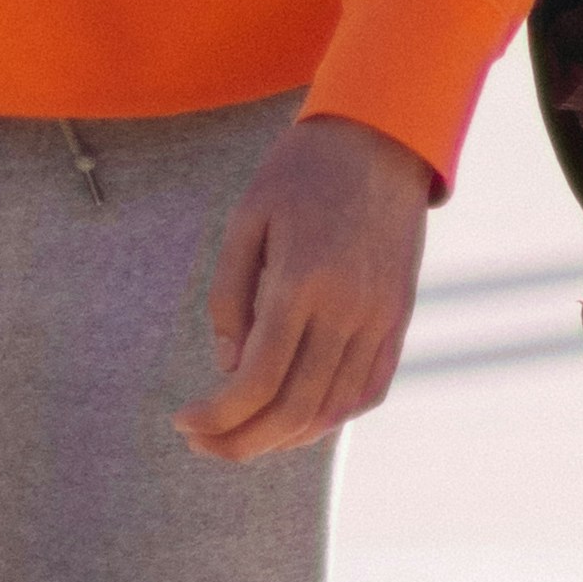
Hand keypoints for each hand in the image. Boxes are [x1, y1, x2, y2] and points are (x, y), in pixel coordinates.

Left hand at [179, 109, 436, 464]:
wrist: (382, 138)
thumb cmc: (302, 173)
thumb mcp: (247, 220)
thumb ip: (231, 297)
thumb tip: (228, 367)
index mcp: (303, 281)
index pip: (258, 378)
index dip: (217, 414)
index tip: (183, 421)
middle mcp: (348, 309)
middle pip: (294, 407)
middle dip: (242, 440)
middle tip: (202, 443)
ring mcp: (381, 318)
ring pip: (333, 408)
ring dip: (283, 437)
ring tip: (241, 437)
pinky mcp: (399, 319)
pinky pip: (369, 389)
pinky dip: (331, 418)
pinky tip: (295, 422)